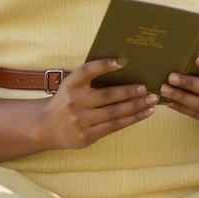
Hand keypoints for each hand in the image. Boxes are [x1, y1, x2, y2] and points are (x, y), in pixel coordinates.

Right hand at [41, 59, 156, 148]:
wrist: (47, 126)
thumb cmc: (66, 100)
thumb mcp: (71, 85)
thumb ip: (90, 78)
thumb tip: (122, 67)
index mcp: (71, 84)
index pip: (87, 71)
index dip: (103, 65)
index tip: (121, 61)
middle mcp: (75, 101)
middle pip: (107, 95)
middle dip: (130, 92)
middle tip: (147, 88)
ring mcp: (81, 120)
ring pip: (114, 113)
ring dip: (136, 107)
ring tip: (151, 101)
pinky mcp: (87, 135)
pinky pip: (114, 126)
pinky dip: (131, 119)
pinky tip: (143, 114)